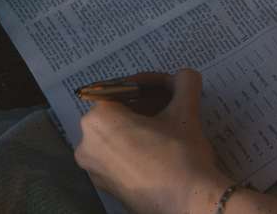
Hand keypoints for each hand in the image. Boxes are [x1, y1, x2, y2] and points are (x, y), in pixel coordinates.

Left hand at [74, 69, 230, 213]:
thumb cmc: (180, 154)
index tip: (170, 86)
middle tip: (172, 102)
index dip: (150, 82)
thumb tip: (185, 75)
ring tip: (170, 124)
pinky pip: (118, 156)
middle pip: (118, 111)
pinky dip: (137, 146)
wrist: (189, 203)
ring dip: (142, 124)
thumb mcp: (185, 111)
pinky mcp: (107, 188)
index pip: (122, 88)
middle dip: (146, 103)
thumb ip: (184, 83)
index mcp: (97, 120)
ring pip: (117, 134)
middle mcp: (87, 144)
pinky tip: (162, 148)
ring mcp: (94, 170)